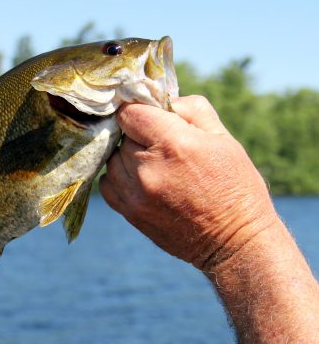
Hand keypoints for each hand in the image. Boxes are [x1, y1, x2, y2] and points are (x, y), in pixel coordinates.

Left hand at [100, 96, 278, 269]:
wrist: (233, 242)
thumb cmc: (235, 186)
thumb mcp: (223, 139)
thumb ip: (191, 110)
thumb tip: (162, 100)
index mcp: (173, 144)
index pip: (130, 113)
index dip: (139, 111)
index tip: (149, 117)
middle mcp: (147, 168)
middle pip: (122, 136)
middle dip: (138, 136)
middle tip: (161, 146)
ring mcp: (135, 194)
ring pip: (112, 159)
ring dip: (127, 157)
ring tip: (153, 166)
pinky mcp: (130, 213)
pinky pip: (108, 185)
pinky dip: (119, 178)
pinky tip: (141, 181)